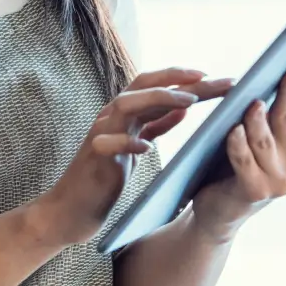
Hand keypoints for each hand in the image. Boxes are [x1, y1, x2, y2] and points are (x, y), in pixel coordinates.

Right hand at [34, 68, 233, 244]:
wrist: (71, 208)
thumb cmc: (104, 177)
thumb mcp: (135, 145)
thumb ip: (155, 124)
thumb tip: (183, 107)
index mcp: (124, 114)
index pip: (153, 84)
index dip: (181, 77)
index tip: (214, 77)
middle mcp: (111, 116)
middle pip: (142, 84)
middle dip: (177, 78)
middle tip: (210, 78)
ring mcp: (100, 134)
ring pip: (126, 104)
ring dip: (157, 99)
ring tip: (188, 102)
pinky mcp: (94, 158)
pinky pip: (108, 143)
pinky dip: (128, 142)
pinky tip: (147, 147)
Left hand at [192, 55, 285, 242]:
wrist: (218, 211)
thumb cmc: (236, 165)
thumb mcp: (261, 138)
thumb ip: (273, 113)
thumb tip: (285, 72)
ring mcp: (280, 182)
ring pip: (265, 139)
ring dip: (257, 120)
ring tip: (254, 101)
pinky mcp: (254, 192)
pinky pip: (243, 160)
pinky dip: (238, 143)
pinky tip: (233, 129)